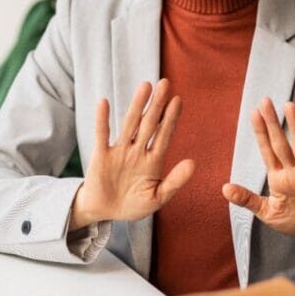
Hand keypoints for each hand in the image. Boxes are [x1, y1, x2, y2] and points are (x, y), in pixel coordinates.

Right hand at [70, 79, 194, 227]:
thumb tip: (193, 163)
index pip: (164, 135)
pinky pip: (101, 135)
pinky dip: (102, 120)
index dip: (171, 118)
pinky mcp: (101, 155)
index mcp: (153, 160)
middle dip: (157, 104)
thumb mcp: (157, 198)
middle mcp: (137, 151)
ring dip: (136, 106)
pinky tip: (103, 103)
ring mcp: (119, 151)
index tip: (178, 100)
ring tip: (145, 87)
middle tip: (165, 83)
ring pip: (129, 124)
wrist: (104, 212)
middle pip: (149, 123)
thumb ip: (174, 182)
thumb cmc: (133, 205)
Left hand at [223, 99, 294, 253]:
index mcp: (278, 176)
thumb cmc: (294, 219)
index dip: (261, 132)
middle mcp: (293, 170)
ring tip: (290, 106)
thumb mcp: (267, 212)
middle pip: (281, 143)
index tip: (254, 112)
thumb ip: (248, 199)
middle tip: (265, 101)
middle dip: (273, 123)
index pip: (267, 150)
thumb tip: (224, 188)